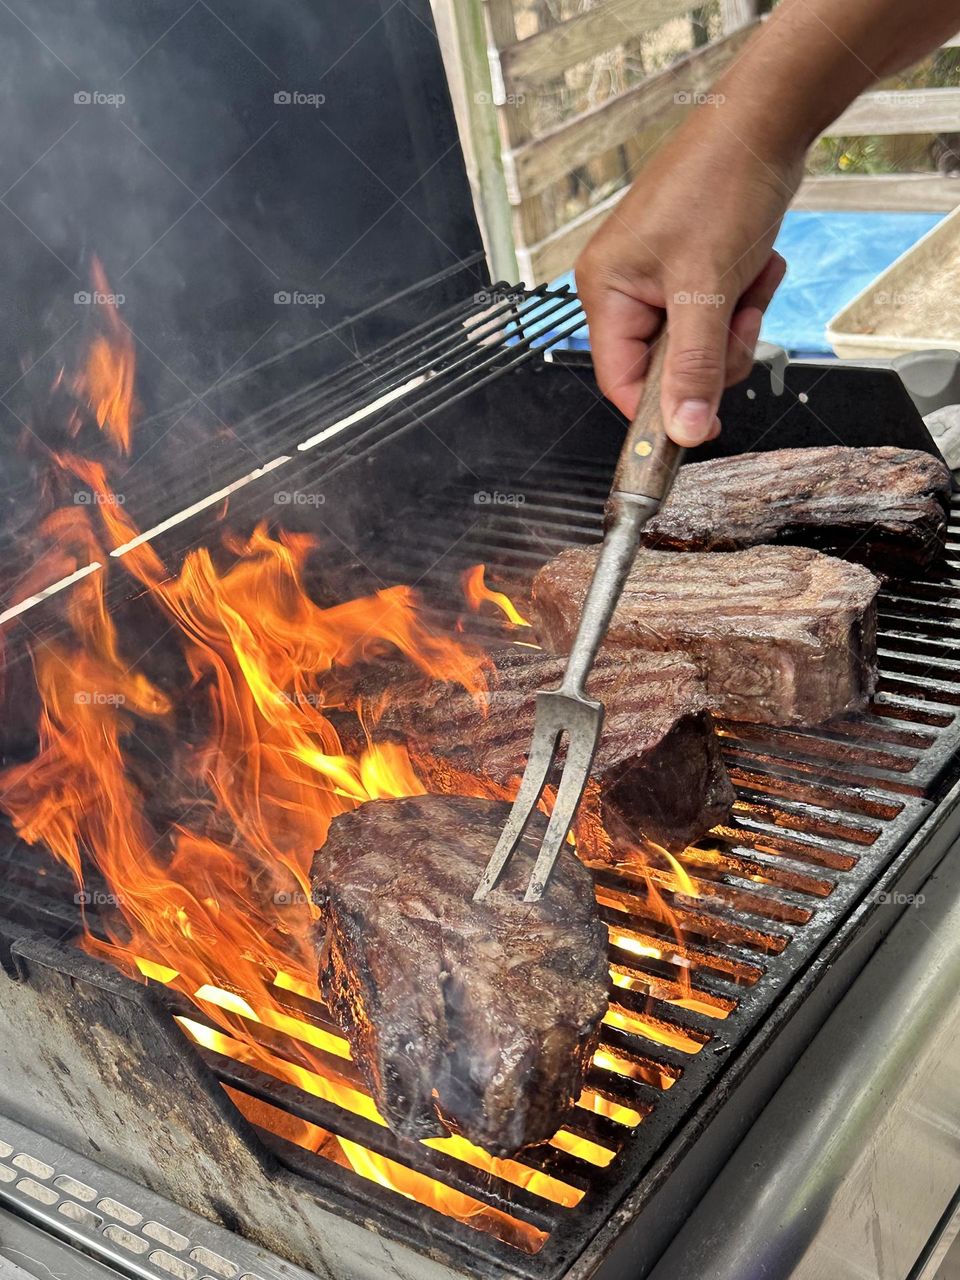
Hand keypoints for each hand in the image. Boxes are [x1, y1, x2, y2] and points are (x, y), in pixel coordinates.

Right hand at [576, 111, 801, 445]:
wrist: (765, 124)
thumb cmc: (722, 183)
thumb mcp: (707, 288)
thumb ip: (694, 366)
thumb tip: (682, 429)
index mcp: (606, 291)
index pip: (620, 382)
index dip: (661, 409)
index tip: (701, 425)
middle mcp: (625, 289)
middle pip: (666, 368)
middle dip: (714, 349)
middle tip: (735, 314)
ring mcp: (659, 281)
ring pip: (699, 346)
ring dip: (735, 321)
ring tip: (746, 278)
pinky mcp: (692, 271)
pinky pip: (717, 317)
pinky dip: (744, 298)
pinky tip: (752, 265)